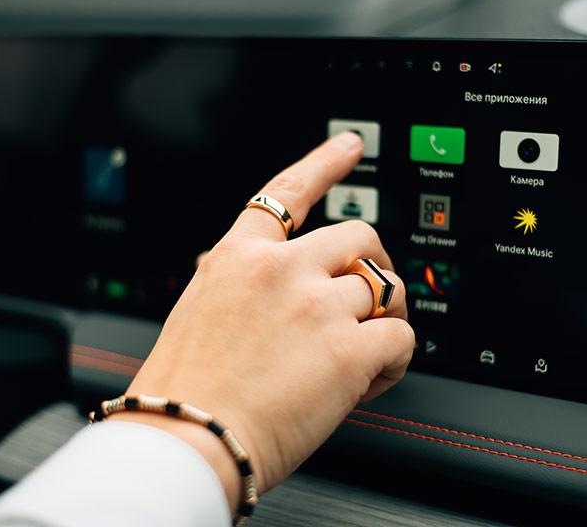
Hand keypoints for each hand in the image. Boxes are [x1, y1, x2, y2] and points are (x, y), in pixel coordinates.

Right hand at [110, 132, 413, 510]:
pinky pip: (402, 335)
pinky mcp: (348, 350)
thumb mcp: (197, 315)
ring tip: (369, 350)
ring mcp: (317, 306)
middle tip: (375, 296)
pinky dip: (398, 358)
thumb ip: (234, 283)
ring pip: (385, 287)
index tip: (350, 146)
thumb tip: (250, 268)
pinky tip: (374, 377)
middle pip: (358, 237)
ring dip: (387, 317)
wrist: (185, 441)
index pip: (286, 193)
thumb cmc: (185, 392)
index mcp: (238, 259)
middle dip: (375, 264)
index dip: (324, 164)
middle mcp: (280, 271)